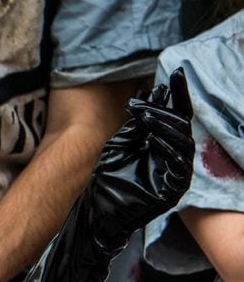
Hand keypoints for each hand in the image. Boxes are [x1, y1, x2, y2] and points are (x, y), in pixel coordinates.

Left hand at [86, 69, 193, 250]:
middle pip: (183, 127)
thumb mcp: (123, 141)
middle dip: (167, 109)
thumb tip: (156, 93)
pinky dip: (166, 147)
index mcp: (165, 147)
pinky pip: (178, 165)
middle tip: (150, 97)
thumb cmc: (108, 176)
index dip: (179, 95)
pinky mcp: (174, 190)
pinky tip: (152, 137)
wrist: (98, 208)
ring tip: (146, 114)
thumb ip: (140, 122)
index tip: (177, 73)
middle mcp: (176, 159)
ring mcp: (177, 175)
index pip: (177, 117)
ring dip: (165, 125)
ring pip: (183, 143)